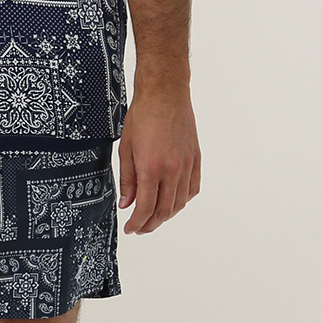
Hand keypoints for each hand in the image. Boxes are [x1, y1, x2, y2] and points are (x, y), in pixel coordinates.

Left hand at [117, 85, 200, 233]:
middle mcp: (172, 170)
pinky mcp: (196, 159)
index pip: (146, 208)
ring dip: (166, 215)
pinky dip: (182, 200)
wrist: (165, 94)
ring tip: (154, 216)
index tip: (131, 228)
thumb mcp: (126, 147)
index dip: (137, 223)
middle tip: (140, 227)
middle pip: (164, 210)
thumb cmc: (143, 115)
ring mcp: (187, 165)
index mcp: (151, 167)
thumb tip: (127, 203)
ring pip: (179, 203)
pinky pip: (192, 189)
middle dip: (151, 224)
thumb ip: (127, 178)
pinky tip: (172, 200)